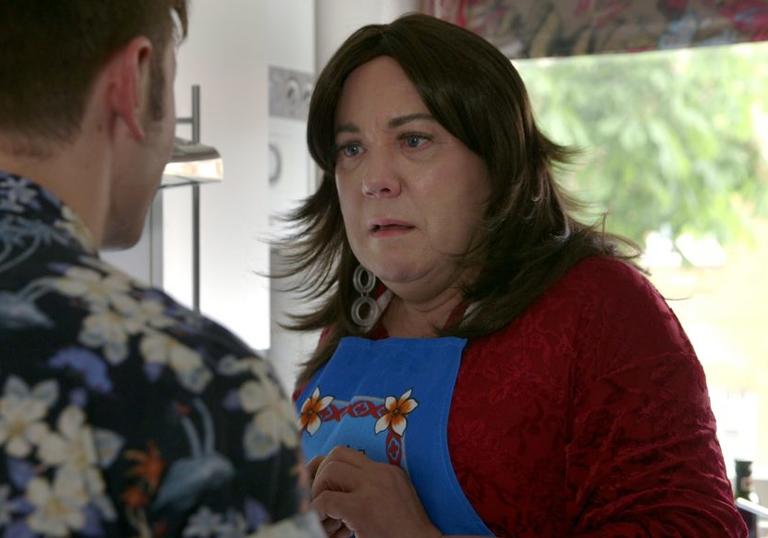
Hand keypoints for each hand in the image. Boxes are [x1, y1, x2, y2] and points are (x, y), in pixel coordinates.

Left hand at [309, 446, 441, 537]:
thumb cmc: (407, 534)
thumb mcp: (394, 502)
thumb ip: (373, 490)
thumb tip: (343, 491)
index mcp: (389, 472)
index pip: (351, 454)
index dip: (331, 468)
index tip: (327, 488)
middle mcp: (380, 473)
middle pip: (337, 454)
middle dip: (322, 475)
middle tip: (323, 498)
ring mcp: (372, 488)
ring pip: (329, 471)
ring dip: (319, 491)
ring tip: (325, 513)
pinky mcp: (361, 508)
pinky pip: (326, 500)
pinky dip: (318, 511)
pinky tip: (325, 525)